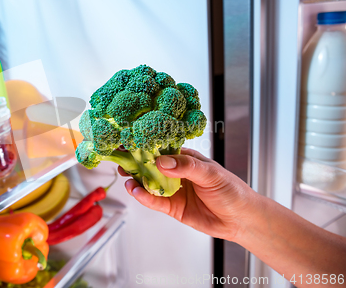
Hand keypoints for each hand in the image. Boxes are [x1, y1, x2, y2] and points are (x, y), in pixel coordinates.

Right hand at [120, 148, 259, 241]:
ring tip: (127, 178)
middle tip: (120, 160)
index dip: (146, 146)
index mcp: (185, 158)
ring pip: (149, 184)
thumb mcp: (211, 174)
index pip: (162, 149)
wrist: (241, 220)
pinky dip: (144, 197)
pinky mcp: (172, 208)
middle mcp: (176, 173)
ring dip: (136, 181)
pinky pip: (154, 201)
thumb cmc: (232, 191)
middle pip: (150, 166)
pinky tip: (136, 192)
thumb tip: (162, 162)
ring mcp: (173, 190)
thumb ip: (186, 167)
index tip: (130, 142)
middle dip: (135, 163)